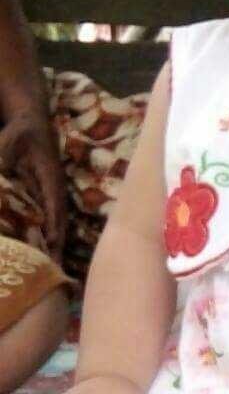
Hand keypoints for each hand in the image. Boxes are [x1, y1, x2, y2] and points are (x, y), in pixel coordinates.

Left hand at [0, 109, 66, 259]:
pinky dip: (48, 237)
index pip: (54, 203)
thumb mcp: (9, 140)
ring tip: (53, 270)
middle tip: (56, 270)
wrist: (31, 122)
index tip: (53, 243)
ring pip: (55, 224)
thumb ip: (2, 157)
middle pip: (59, 221)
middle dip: (57, 245)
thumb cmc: (22, 131)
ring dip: (54, 246)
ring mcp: (51, 195)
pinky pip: (47, 221)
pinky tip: (43, 253)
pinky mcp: (44, 198)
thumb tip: (0, 173)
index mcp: (50, 177)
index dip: (54, 223)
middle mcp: (54, 190)